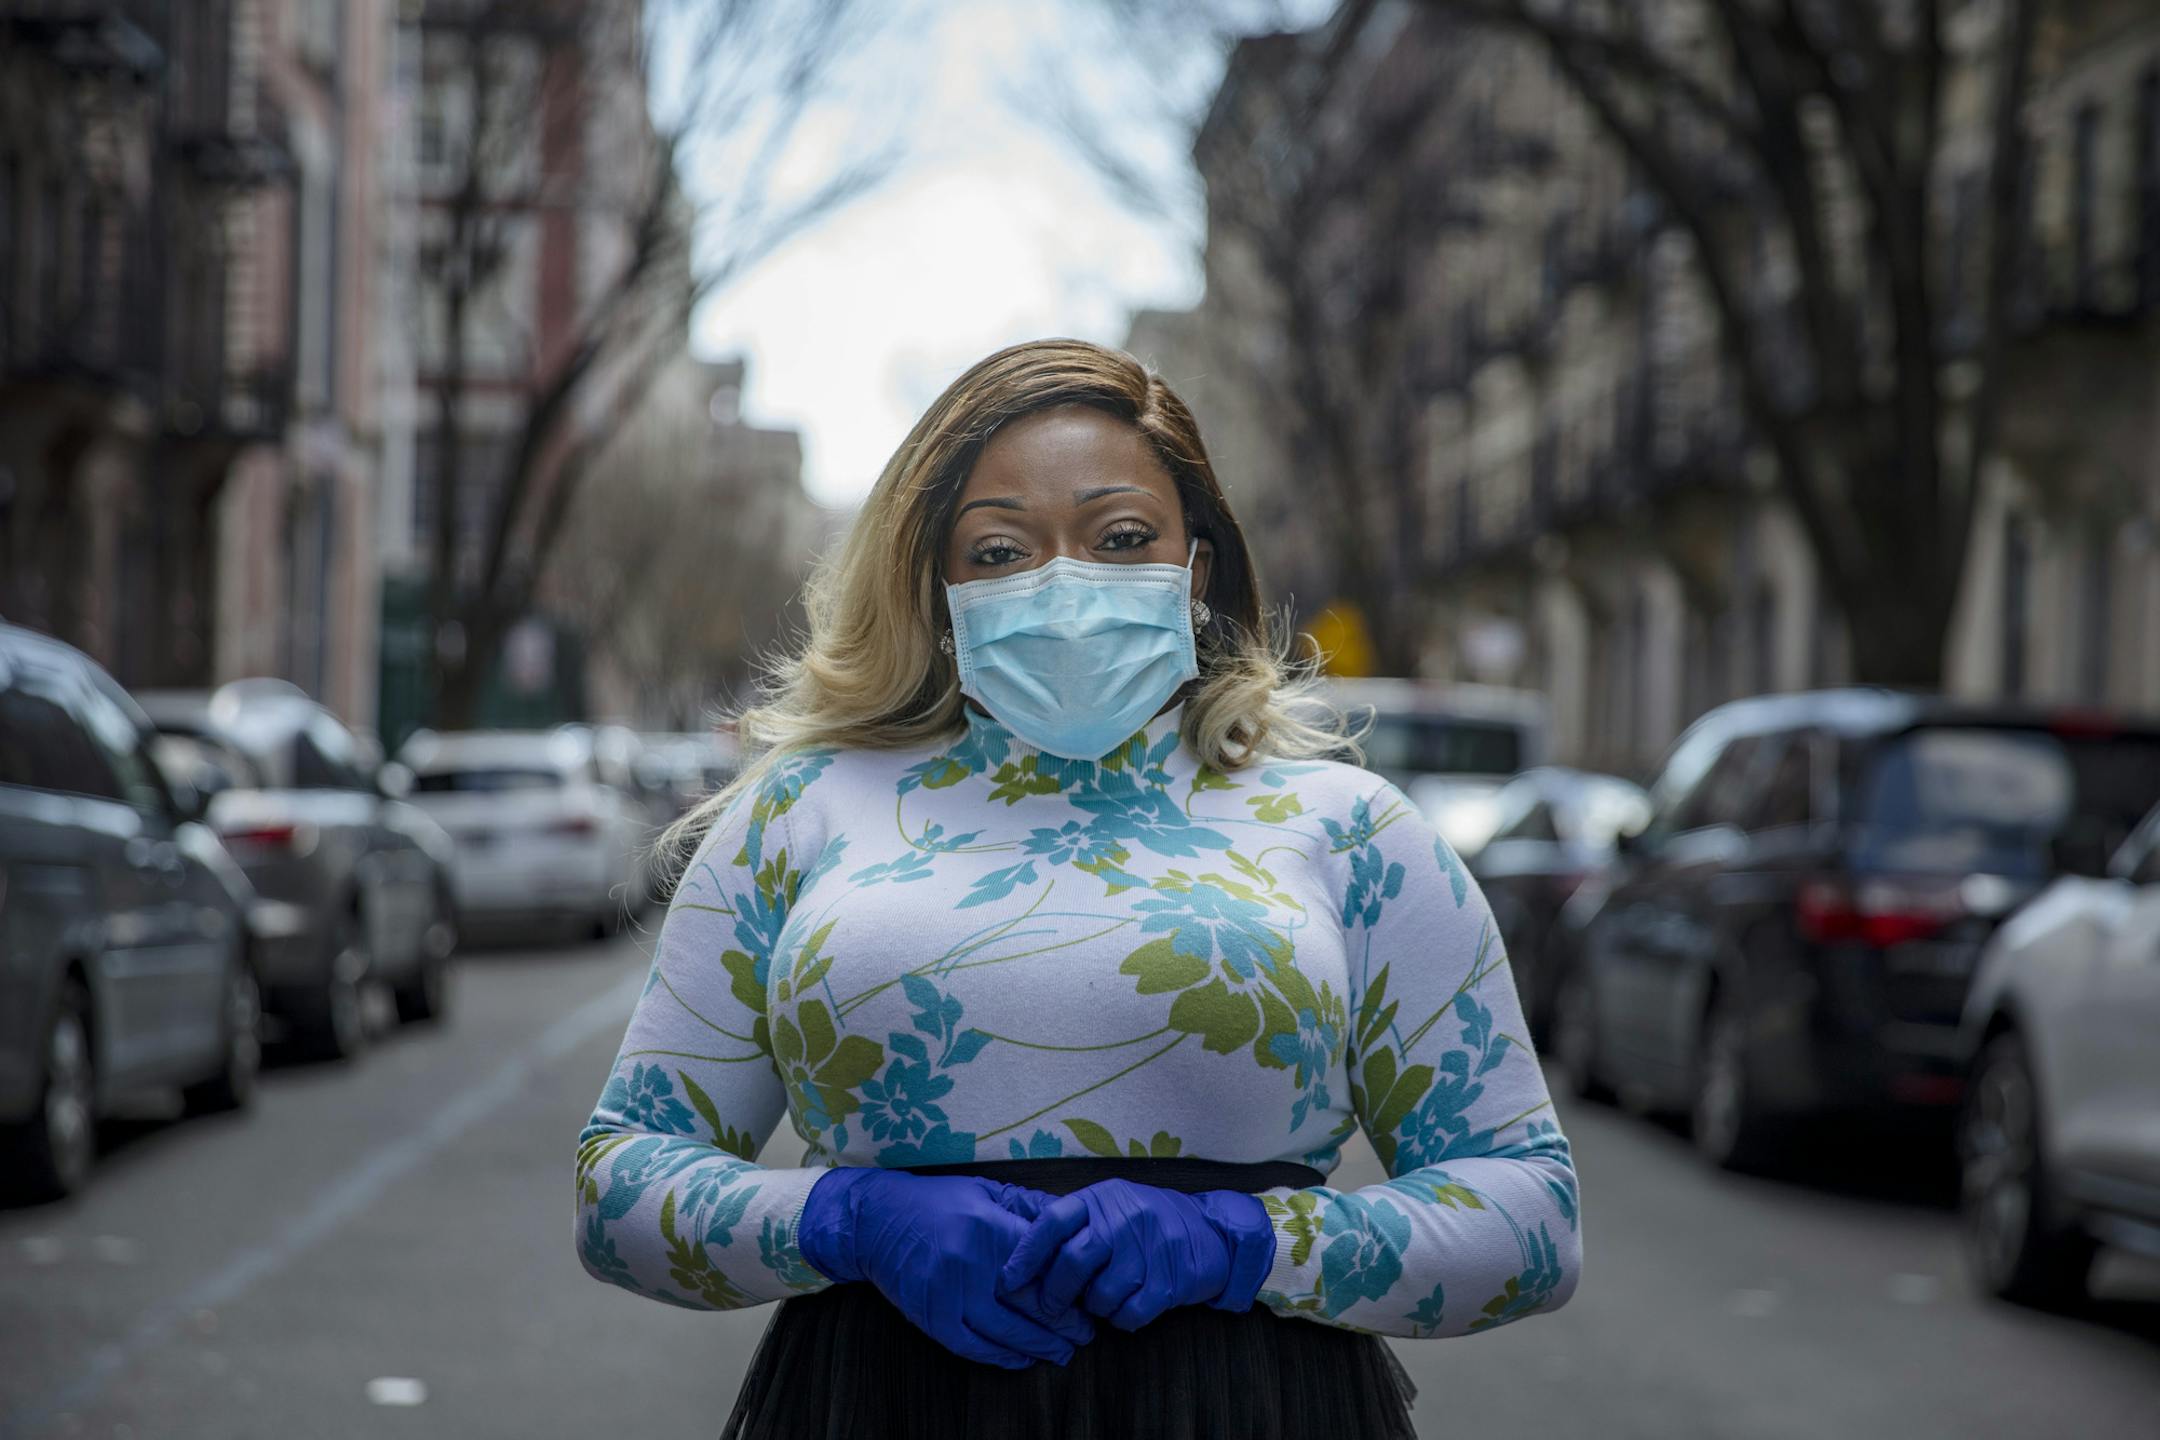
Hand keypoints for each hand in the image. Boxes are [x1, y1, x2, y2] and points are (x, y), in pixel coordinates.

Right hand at [797, 1168, 1094, 1368]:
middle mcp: (970, 1261)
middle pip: (1029, 1302)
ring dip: (1039, 1346)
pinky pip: (972, 1346)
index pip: (1041, 1263)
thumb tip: (1071, 1217)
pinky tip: (1022, 1360)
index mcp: (988, 1225)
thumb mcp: (983, 1189)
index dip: (1069, 1284)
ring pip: (1005, 1331)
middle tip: (1086, 1333)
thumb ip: (1026, 1205)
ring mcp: (948, 1293)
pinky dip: (1000, 1357)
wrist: (874, 1220)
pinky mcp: (931, 1316)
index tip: (1088, 1295)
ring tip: (1063, 1353)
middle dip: (1063, 1323)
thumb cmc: (935, 1200)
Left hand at [996, 1179, 1275, 1331]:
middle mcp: (1124, 1219)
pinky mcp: (1169, 1282)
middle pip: (1072, 1262)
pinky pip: (1129, 1314)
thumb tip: (1019, 1248)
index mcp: (1102, 1198)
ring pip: (1099, 1295)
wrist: (1211, 1231)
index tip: (1007, 1280)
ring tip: (1103, 1297)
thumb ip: (1073, 1223)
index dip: (1024, 1254)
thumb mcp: (1110, 1206)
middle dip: (1054, 1294)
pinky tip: (1127, 1306)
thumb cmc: (1145, 1222)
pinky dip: (1121, 1318)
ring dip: (1094, 1307)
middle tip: (1050, 1307)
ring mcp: (1149, 1250)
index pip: (1052, 1222)